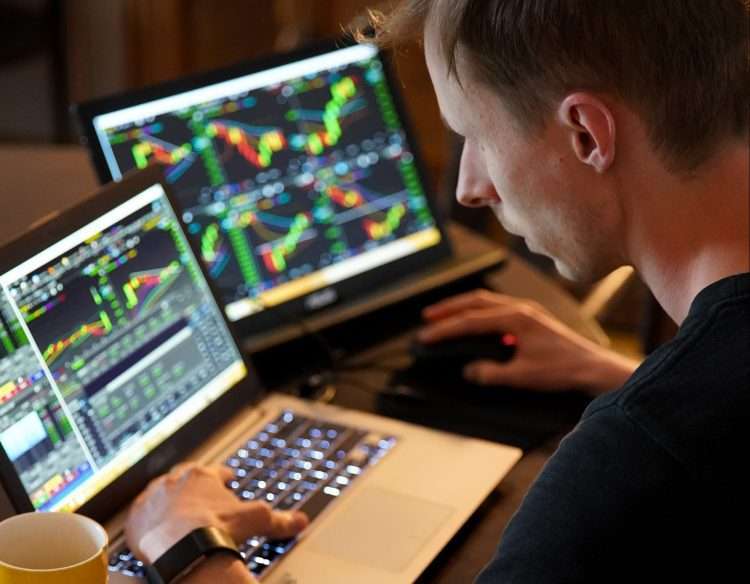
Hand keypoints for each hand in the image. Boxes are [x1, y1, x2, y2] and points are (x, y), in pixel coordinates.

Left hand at [125, 463, 307, 566]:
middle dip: (193, 488)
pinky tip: (153, 531)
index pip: (214, 472)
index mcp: (202, 475)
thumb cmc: (217, 528)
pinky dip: (148, 522)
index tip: (226, 479)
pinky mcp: (135, 519)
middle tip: (199, 498)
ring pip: (160, 495)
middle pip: (185, 480)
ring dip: (167, 503)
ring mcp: (152, 498)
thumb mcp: (256, 520)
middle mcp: (174, 481)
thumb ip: (279, 519)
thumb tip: (301, 520)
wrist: (182, 547)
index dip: (222, 477)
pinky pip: (140, 516)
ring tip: (173, 515)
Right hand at [419, 289, 638, 394]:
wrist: (592, 369)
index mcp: (516, 318)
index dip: (446, 329)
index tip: (427, 336)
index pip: (471, 321)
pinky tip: (474, 323)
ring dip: (463, 307)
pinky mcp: (532, 320)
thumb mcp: (523, 376)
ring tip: (444, 315)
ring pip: (487, 302)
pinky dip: (480, 313)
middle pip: (476, 301)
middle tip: (427, 317)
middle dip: (449, 308)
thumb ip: (492, 373)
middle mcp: (521, 309)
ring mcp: (527, 312)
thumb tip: (470, 371)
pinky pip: (498, 309)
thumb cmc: (563, 370)